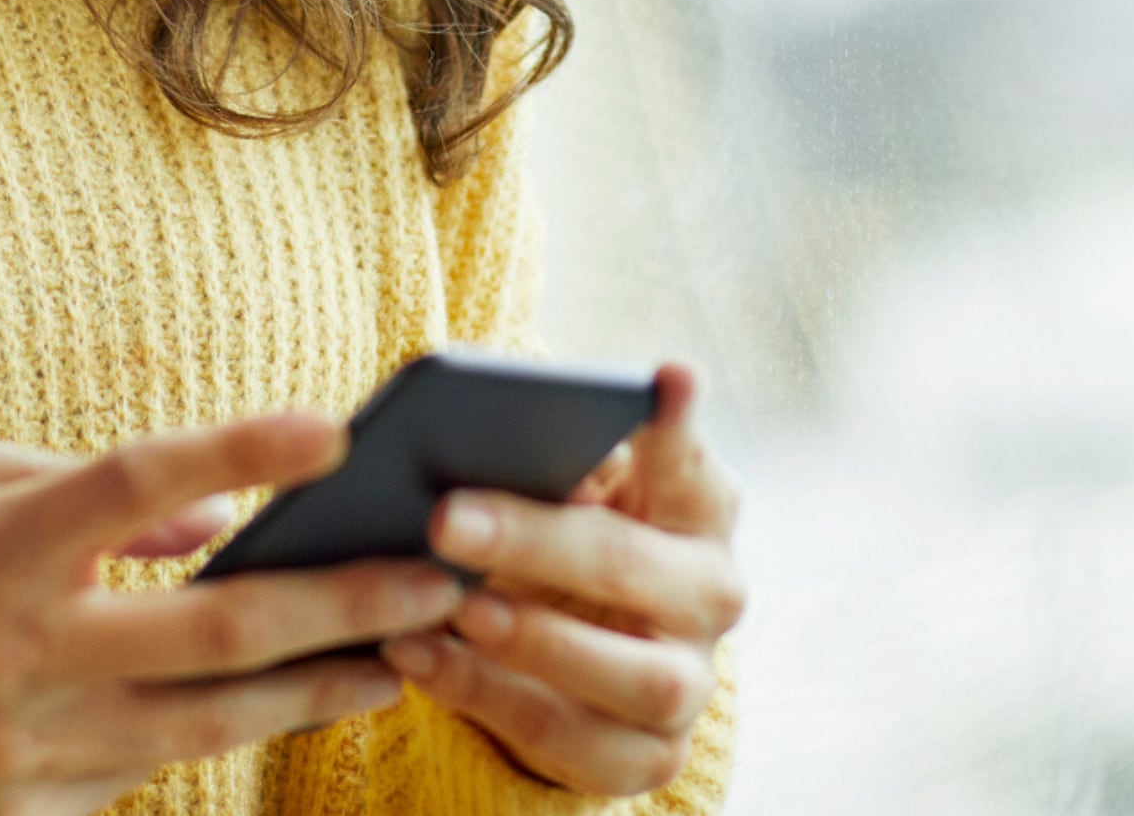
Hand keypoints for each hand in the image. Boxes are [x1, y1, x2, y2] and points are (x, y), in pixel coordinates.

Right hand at [0, 413, 461, 815]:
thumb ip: (87, 490)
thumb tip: (217, 516)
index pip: (136, 483)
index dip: (238, 448)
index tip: (335, 424)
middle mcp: (22, 654)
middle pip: (215, 631)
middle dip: (340, 604)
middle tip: (436, 576)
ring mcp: (31, 750)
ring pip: (213, 722)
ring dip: (322, 686)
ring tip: (408, 652)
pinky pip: (153, 768)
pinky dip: (228, 732)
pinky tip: (301, 699)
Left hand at [381, 364, 744, 797]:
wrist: (577, 649)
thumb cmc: (565, 534)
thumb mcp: (565, 486)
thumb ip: (555, 459)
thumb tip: (522, 454)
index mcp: (699, 506)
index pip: (692, 459)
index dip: (678, 424)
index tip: (665, 375)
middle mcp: (712, 593)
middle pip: (637, 568)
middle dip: (538, 542)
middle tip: (445, 518)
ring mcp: (690, 683)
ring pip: (637, 678)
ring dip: (536, 642)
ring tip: (453, 606)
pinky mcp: (650, 757)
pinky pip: (576, 744)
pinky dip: (491, 702)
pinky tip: (421, 658)